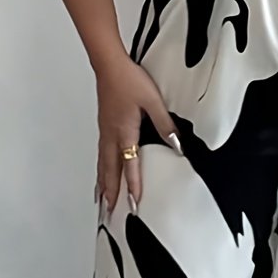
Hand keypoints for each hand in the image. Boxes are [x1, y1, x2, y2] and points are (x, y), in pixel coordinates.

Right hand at [93, 52, 181, 216]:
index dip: (132, 186)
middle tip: (109, 212)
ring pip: (102, 164)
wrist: (109, 65)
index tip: (133, 204)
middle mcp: (111, 136)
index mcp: (125, 133)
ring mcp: (105, 132)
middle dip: (110, 193)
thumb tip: (177, 146)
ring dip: (103, 183)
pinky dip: (100, 169)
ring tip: (102, 200)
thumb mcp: (153, 101)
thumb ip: (165, 125)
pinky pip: (100, 154)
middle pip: (109, 171)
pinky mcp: (103, 126)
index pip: (129, 166)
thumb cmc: (129, 80)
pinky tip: (101, 171)